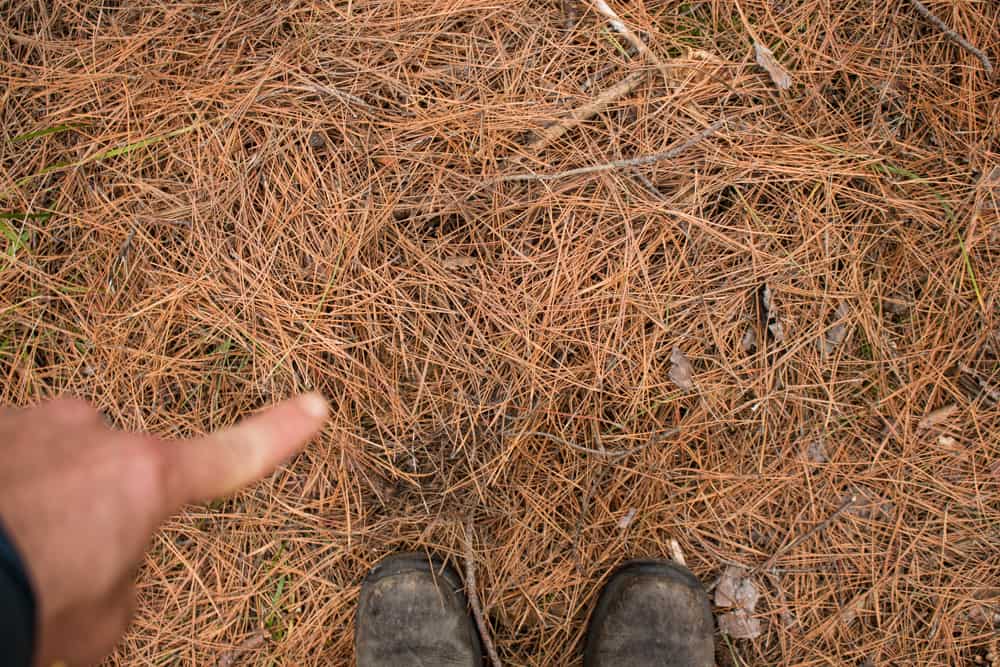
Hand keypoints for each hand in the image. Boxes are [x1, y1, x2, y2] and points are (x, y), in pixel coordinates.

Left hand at [0, 393, 327, 665]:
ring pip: (56, 460)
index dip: (280, 433)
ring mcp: (33, 422)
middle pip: (118, 470)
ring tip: (9, 553)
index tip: (315, 405)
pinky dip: (2, 489)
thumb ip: (124, 590)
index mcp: (147, 478)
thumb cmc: (26, 604)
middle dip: (99, 509)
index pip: (235, 454)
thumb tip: (115, 578)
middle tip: (59, 564)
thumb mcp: (98, 625)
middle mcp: (96, 434)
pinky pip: (7, 456)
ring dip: (41, 498)